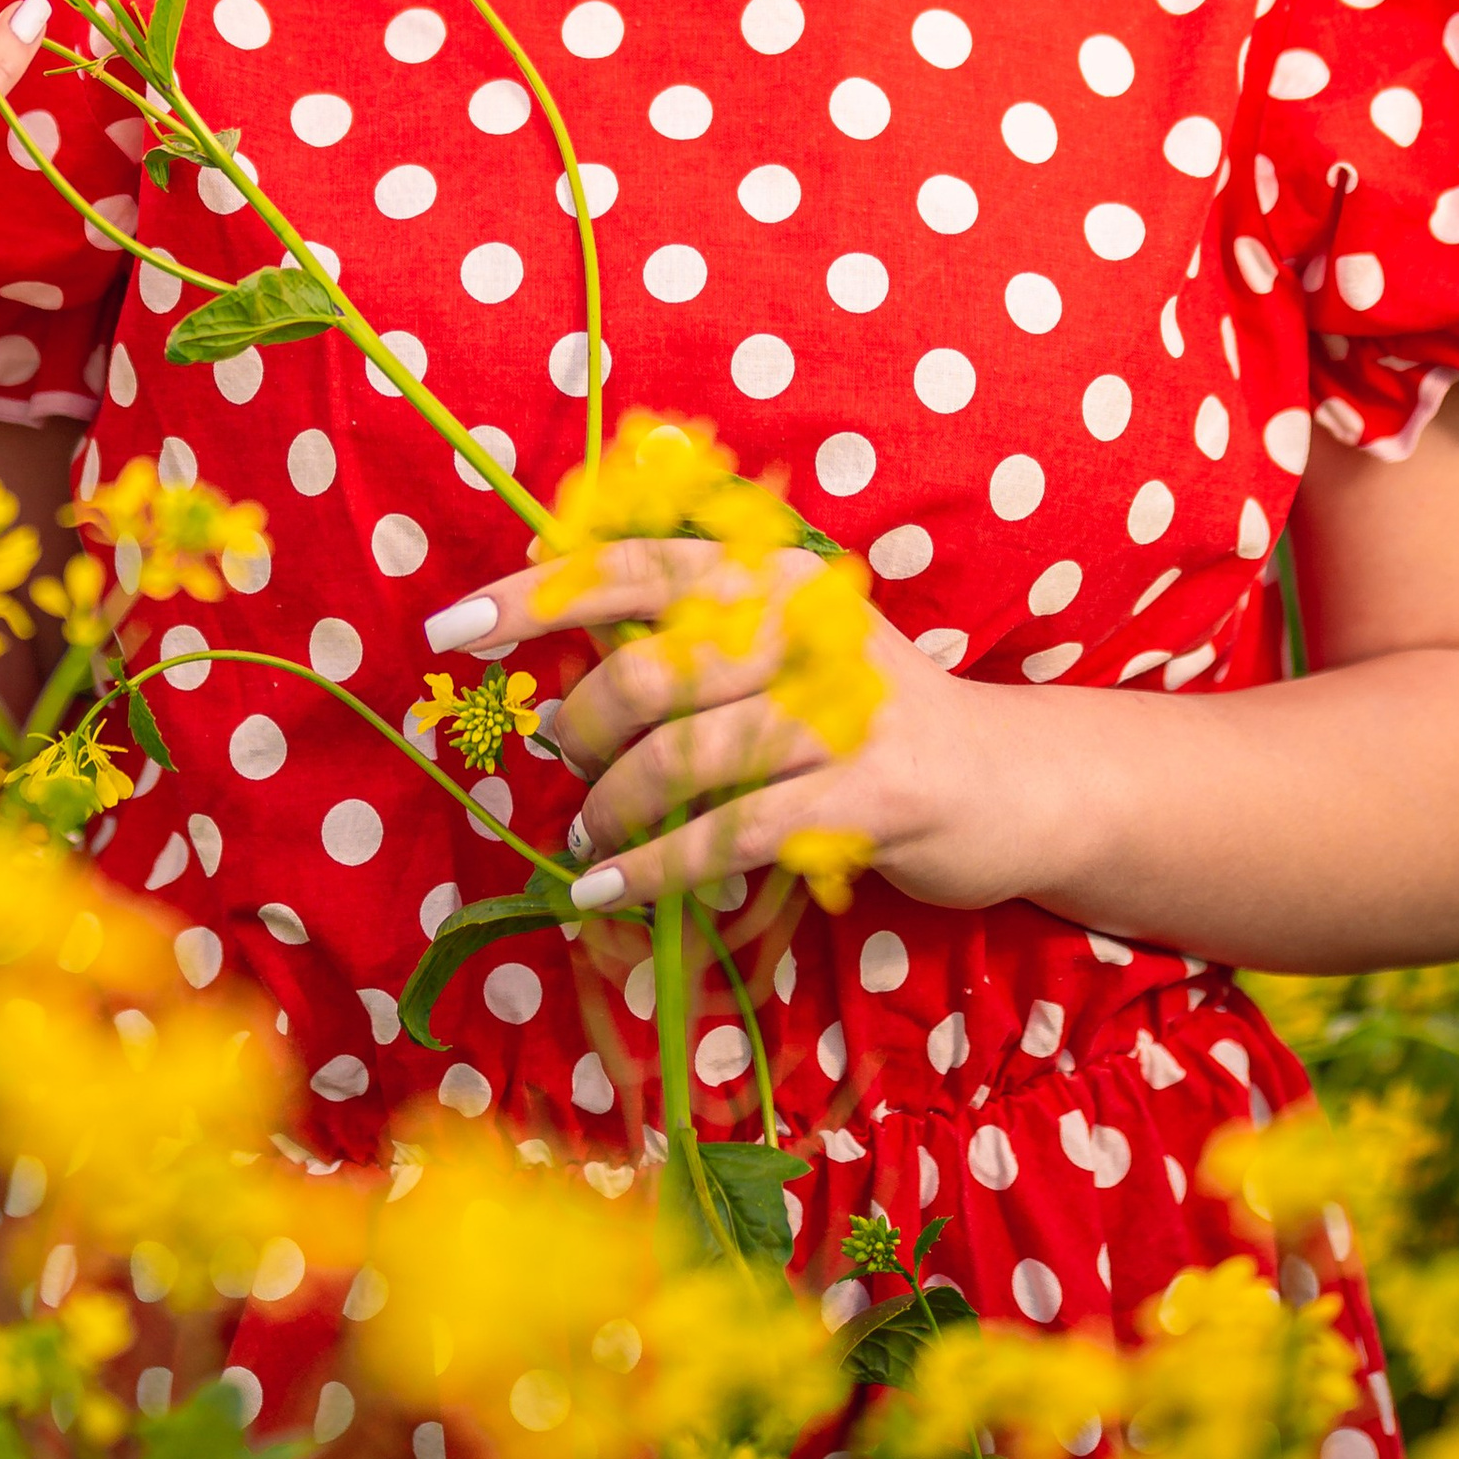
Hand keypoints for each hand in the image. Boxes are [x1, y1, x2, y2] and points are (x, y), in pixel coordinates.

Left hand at [429, 538, 1074, 913]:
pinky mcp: (868, 797)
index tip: (448, 626)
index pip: (635, 567)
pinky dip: (653, 869)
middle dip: (582, 732)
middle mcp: (808, 629)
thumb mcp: (788, 654)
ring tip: (588, 841)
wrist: (1010, 780)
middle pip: (649, 673)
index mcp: (775, 577)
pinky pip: (729, 835)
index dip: (535, 594)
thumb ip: (691, 646)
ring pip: (683, 759)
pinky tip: (607, 891)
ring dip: (612, 811)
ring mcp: (843, 713)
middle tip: (569, 771)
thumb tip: (563, 673)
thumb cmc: (868, 719)